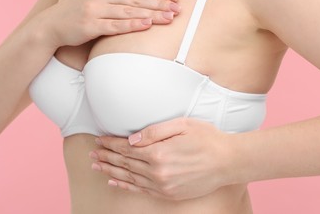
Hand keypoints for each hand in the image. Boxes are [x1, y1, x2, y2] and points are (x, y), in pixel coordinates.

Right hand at [35, 0, 180, 47]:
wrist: (53, 24)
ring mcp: (95, 8)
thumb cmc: (79, 9)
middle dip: (160, 3)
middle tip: (178, 8)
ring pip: (129, 11)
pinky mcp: (90, 25)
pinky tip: (147, 25)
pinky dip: (132, 25)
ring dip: (152, 14)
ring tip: (169, 17)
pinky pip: (116, 25)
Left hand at [90, 118, 236, 200]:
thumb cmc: (207, 139)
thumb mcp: (182, 125)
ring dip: (111, 170)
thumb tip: (132, 139)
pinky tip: (114, 181)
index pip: (127, 148)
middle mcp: (157, 172)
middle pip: (124, 163)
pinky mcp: (168, 193)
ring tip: (96, 165)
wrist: (228, 161)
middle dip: (106, 156)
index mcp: (158, 152)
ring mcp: (162, 185)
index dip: (111, 143)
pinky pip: (140, 190)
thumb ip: (154, 131)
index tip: (99, 139)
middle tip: (92, 152)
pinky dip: (125, 185)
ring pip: (129, 177)